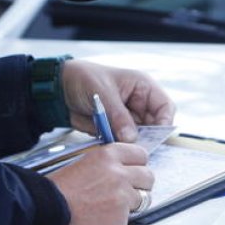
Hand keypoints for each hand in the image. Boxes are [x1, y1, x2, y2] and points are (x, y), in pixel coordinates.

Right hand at [47, 143, 153, 224]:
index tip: (134, 168)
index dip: (137, 163)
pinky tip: (101, 217)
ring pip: (143, 199)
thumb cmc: (57, 189)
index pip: (140, 154)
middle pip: (148, 176)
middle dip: (140, 184)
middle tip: (127, 189)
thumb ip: (106, 164)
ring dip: (130, 203)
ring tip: (110, 205)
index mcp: (108, 156)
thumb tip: (120, 168)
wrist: (47, 211)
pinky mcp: (121, 219)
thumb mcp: (83, 164)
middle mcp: (119, 174)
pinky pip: (129, 218)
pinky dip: (117, 220)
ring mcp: (123, 197)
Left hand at [61, 60, 175, 141]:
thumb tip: (132, 137)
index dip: (164, 122)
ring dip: (129, 143)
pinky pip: (122, 143)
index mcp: (142, 87)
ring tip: (116, 143)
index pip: (165, 107)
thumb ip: (118, 115)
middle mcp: (138, 104)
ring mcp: (127, 119)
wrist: (59, 89)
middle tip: (133, 146)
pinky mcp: (115, 130)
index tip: (155, 136)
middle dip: (146, 138)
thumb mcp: (102, 92)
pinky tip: (108, 144)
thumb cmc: (83, 78)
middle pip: (154, 127)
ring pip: (138, 137)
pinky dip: (117, 146)